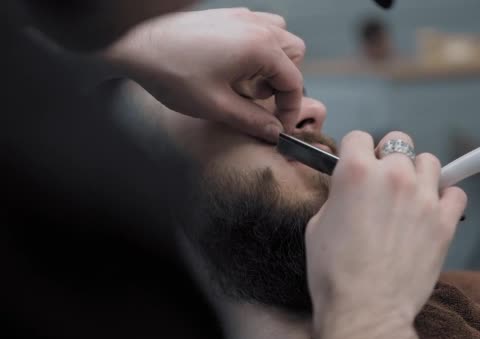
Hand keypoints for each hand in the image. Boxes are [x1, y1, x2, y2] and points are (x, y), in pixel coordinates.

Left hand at [104, 8, 304, 142]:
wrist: (135, 45)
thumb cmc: (173, 74)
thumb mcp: (216, 106)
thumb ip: (252, 121)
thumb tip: (275, 133)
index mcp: (260, 47)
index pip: (294, 81)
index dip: (290, 109)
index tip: (279, 127)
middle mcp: (257, 27)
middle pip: (294, 55)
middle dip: (282, 81)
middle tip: (256, 98)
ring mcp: (242, 17)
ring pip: (279, 38)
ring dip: (273, 62)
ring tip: (246, 80)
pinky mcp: (227, 15)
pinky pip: (259, 28)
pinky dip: (257, 47)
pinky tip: (232, 64)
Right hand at [305, 131, 466, 338]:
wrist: (365, 308)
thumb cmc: (335, 273)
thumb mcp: (318, 224)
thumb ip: (337, 196)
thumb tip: (346, 190)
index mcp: (356, 172)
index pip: (359, 137)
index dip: (355, 151)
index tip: (357, 162)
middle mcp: (393, 176)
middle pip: (399, 142)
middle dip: (389, 157)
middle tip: (383, 181)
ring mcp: (423, 197)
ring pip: (430, 162)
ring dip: (418, 174)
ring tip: (409, 196)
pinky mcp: (444, 221)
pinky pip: (456, 192)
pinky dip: (446, 198)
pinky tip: (432, 212)